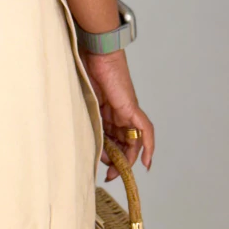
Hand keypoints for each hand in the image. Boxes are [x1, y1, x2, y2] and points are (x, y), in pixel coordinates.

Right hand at [79, 48, 153, 179]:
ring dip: (127, 158)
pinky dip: (148, 145)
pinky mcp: (131, 108)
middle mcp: (119, 113)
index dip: (109, 155)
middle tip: (110, 175)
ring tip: (116, 171)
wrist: (96, 52)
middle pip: (124, 143)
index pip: (112, 139)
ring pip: (133, 140)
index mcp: (107, 112)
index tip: (103, 169)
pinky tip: (146, 162)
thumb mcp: (81, 101)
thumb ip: (84, 118)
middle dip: (118, 162)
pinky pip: (145, 130)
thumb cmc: (85, 69)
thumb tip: (79, 139)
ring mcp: (127, 111)